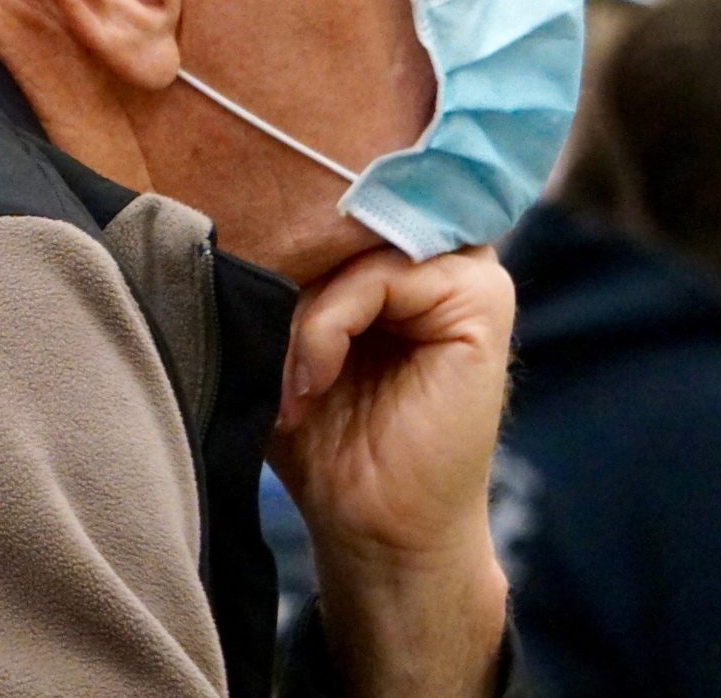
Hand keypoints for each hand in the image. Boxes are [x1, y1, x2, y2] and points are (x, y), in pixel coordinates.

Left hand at [270, 245, 514, 697]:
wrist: (373, 527)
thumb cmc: (327, 437)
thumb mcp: (287, 337)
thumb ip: (283, 271)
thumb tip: (239, 209)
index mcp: (403, 253)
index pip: (336, 194)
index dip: (281, 229)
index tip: (243, 284)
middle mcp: (443, 251)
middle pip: (344, 209)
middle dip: (288, 272)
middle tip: (261, 343)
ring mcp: (469, 271)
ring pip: (354, 244)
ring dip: (304, 312)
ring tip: (290, 382)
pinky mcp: (481, 300)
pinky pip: (379, 276)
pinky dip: (328, 326)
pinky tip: (314, 382)